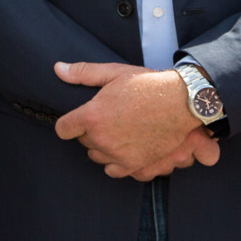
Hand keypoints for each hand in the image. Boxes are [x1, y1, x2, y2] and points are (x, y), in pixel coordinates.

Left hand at [53, 61, 219, 179]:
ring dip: (102, 147)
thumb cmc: (147, 84)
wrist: (182, 101)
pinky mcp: (134, 164)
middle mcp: (102, 138)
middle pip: (82, 141)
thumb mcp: (113, 73)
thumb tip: (58, 69)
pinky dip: (116, 162)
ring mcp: (118, 153)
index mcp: (92, 116)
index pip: (63, 129)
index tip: (77, 120)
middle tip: (107, 119)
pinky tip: (124, 149)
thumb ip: (82, 72)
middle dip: (90, 132)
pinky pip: (113, 171)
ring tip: (117, 132)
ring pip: (97, 156)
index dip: (69, 124)